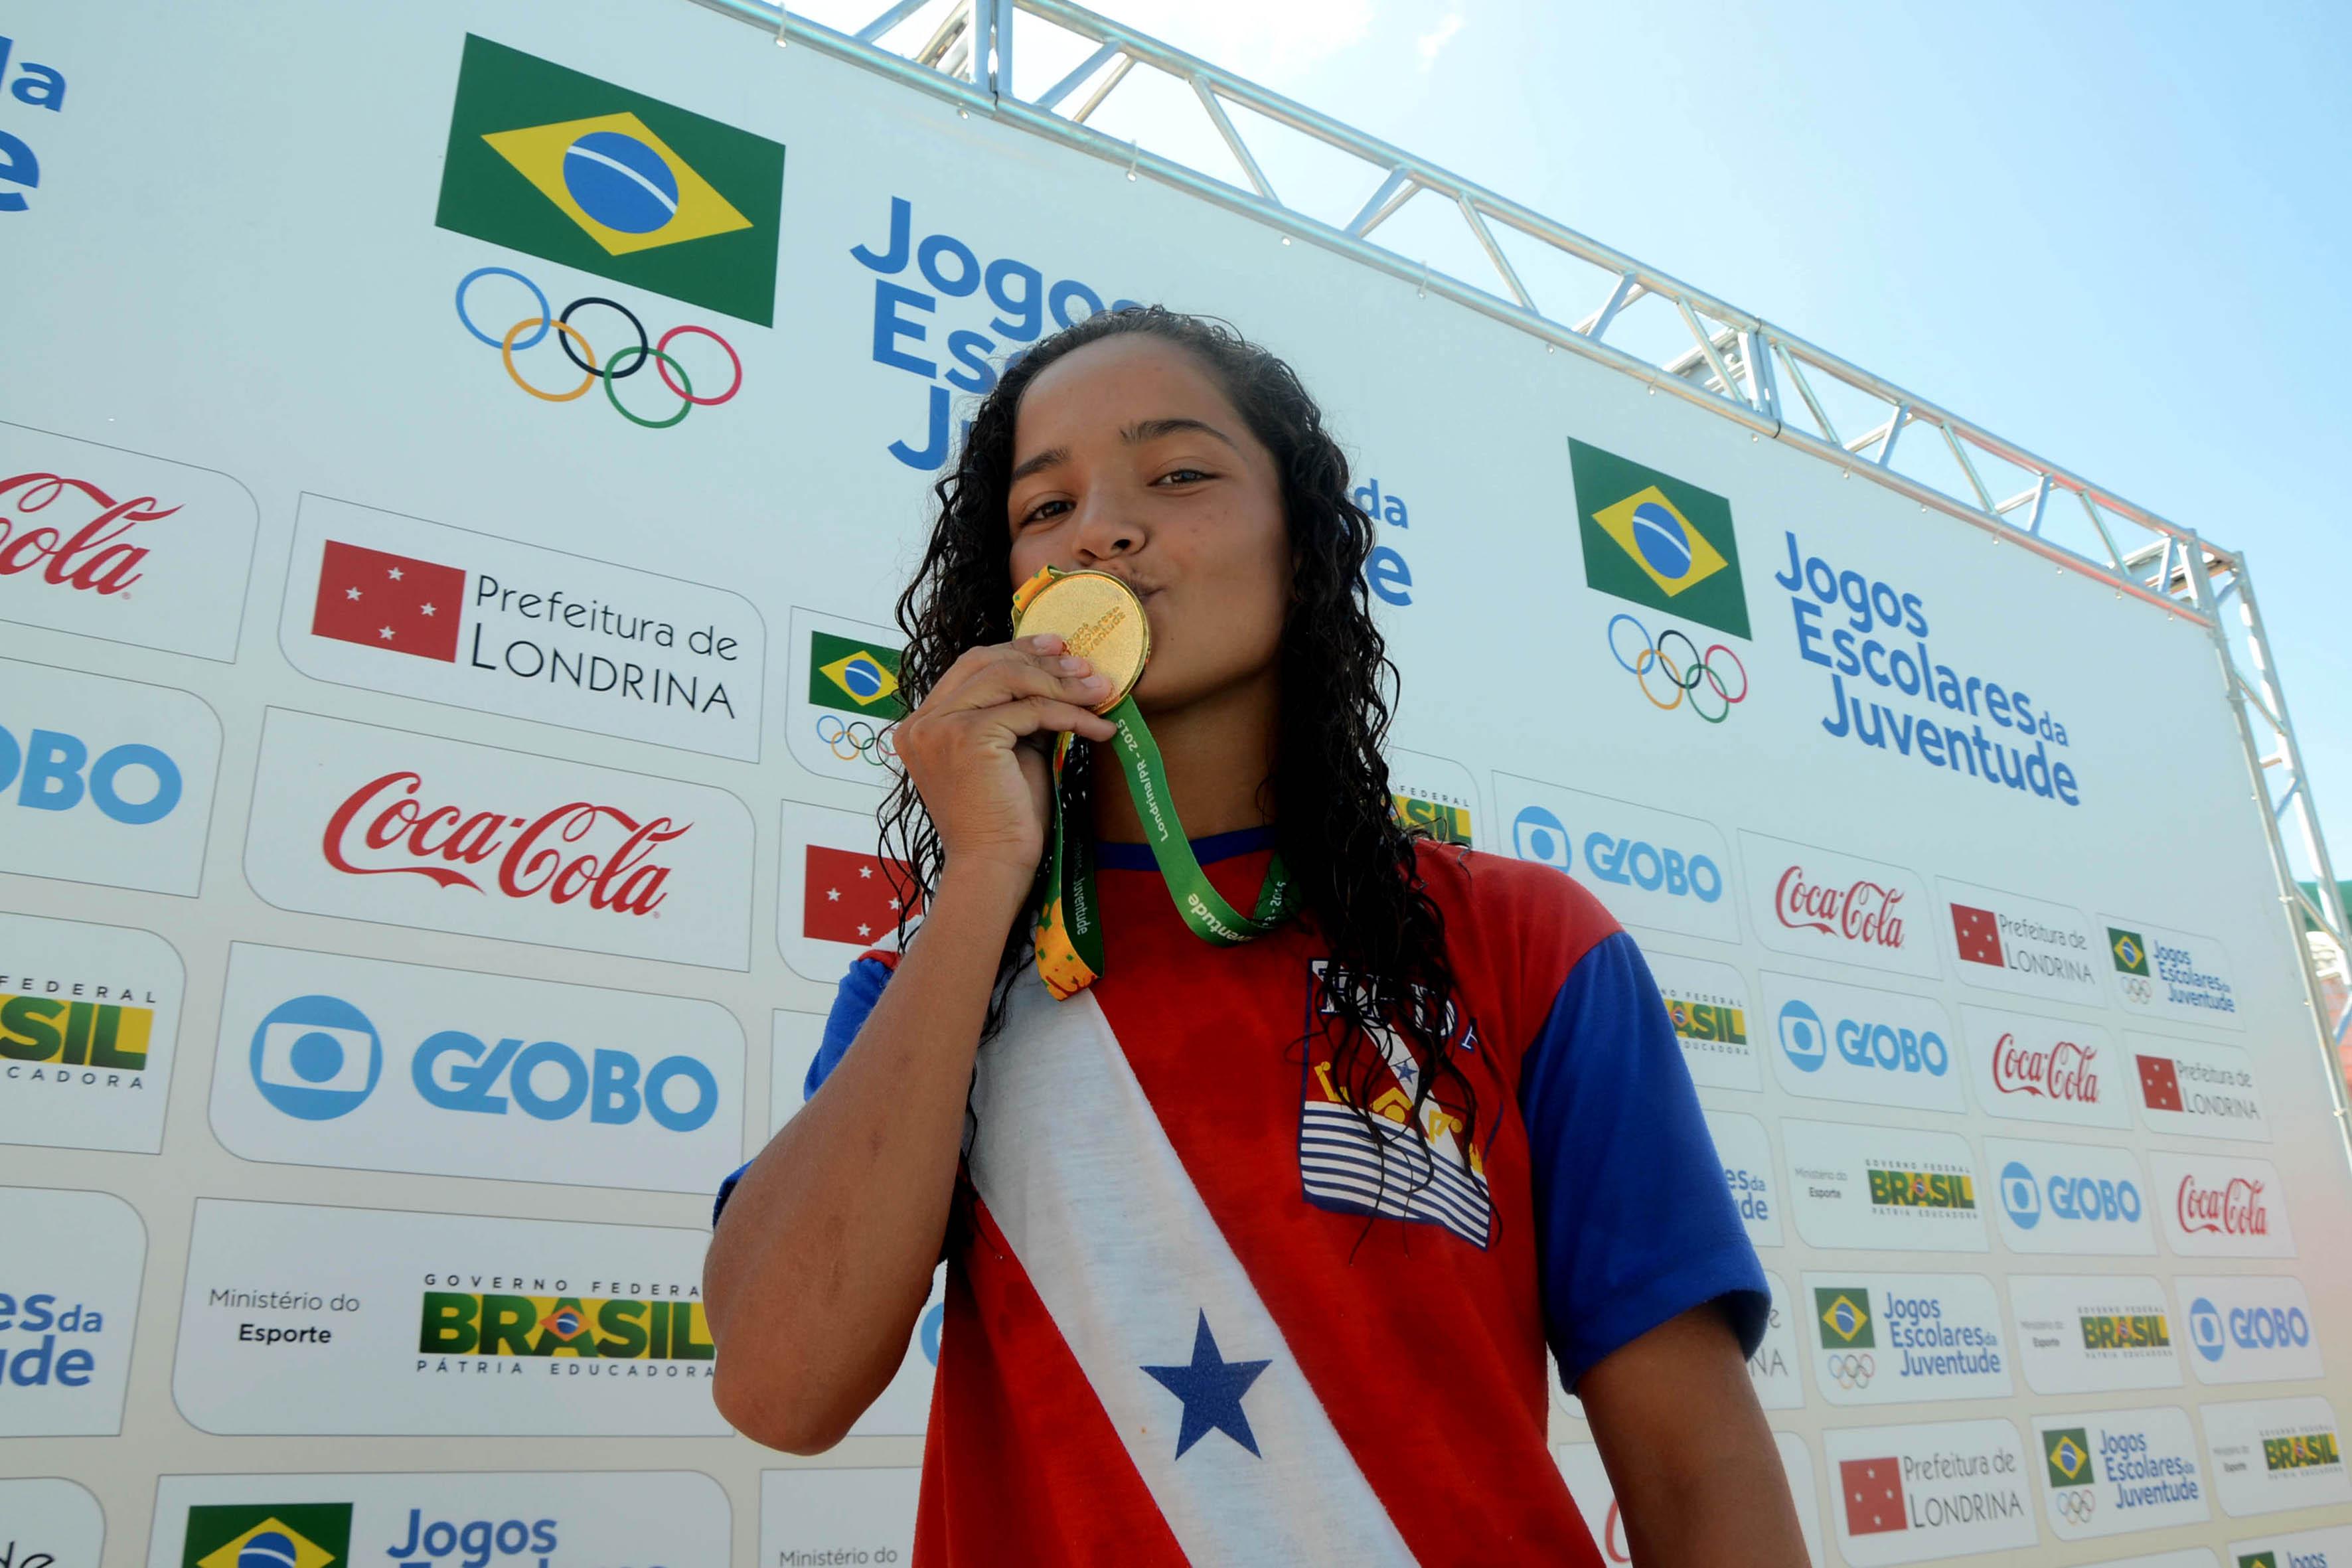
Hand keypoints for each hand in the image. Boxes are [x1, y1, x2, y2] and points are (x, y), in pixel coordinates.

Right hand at [891, 634, 1118, 880]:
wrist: (993, 867)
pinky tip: (1098, 727)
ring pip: (1009, 679)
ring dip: (1061, 683)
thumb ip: (1018, 714)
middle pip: (985, 662)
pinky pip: (1029, 710)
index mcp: (921, 725)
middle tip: (1085, 665)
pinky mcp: (967, 737)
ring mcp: (939, 727)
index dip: (1015, 651)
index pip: (969, 668)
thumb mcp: (1009, 753)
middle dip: (1039, 659)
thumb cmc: (1003, 821)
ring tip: (1100, 691)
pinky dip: (1069, 714)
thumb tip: (1059, 676)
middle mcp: (921, 722)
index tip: (1056, 648)